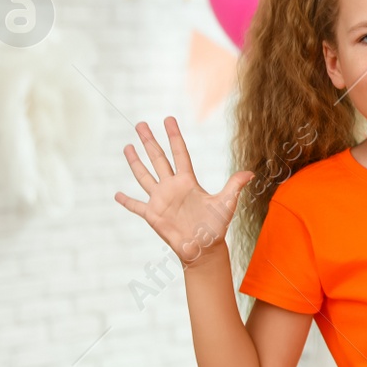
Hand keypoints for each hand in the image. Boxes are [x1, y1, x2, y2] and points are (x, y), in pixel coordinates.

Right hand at [114, 117, 253, 264]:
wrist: (204, 248)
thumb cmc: (216, 226)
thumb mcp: (226, 203)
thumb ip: (234, 186)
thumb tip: (250, 173)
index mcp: (188, 181)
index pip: (180, 153)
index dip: (174, 136)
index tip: (168, 119)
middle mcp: (172, 187)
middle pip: (158, 159)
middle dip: (149, 141)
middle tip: (140, 124)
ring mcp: (160, 200)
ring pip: (144, 176)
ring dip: (135, 162)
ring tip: (128, 146)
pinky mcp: (153, 215)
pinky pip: (136, 206)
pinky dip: (126, 201)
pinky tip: (116, 194)